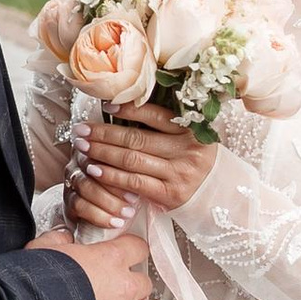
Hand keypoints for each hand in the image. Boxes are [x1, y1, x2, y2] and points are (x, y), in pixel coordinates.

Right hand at [24, 224, 155, 299]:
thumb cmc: (35, 286)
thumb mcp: (42, 250)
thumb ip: (58, 241)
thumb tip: (62, 238)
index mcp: (109, 260)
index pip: (137, 248)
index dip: (132, 251)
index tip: (127, 254)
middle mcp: (124, 288)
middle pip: (145, 282)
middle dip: (133, 286)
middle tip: (118, 289)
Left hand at [71, 102, 216, 231]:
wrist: (218, 193)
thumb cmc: (196, 159)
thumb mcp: (191, 136)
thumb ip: (166, 124)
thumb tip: (125, 107)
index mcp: (191, 130)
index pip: (155, 115)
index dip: (129, 109)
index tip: (106, 105)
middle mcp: (186, 150)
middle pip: (137, 139)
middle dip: (104, 133)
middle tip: (82, 129)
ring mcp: (178, 173)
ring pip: (132, 160)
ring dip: (103, 153)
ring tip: (83, 147)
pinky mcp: (170, 194)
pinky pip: (135, 183)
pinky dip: (112, 176)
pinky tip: (95, 170)